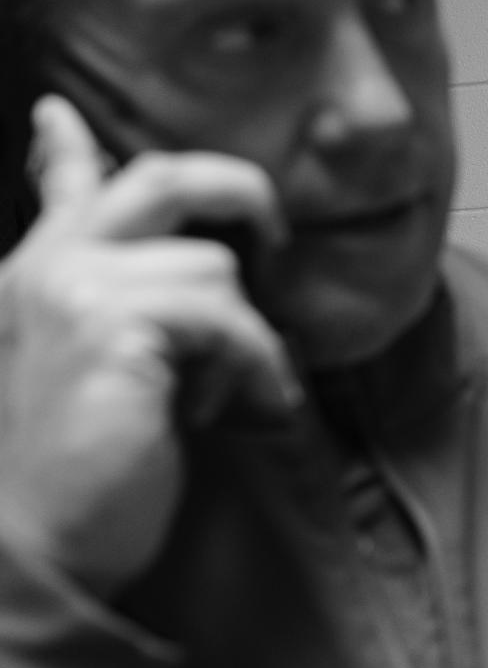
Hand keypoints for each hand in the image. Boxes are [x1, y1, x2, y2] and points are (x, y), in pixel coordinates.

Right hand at [0, 96, 300, 599]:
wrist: (38, 553)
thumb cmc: (79, 478)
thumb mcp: (90, 375)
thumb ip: (115, 310)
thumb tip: (177, 273)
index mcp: (32, 277)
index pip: (63, 192)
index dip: (67, 148)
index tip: (59, 113)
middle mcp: (46, 269)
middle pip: (163, 180)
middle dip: (239, 193)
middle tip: (275, 238)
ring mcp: (75, 290)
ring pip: (217, 269)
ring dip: (241, 338)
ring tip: (212, 397)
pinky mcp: (114, 325)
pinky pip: (232, 320)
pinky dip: (254, 367)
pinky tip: (234, 409)